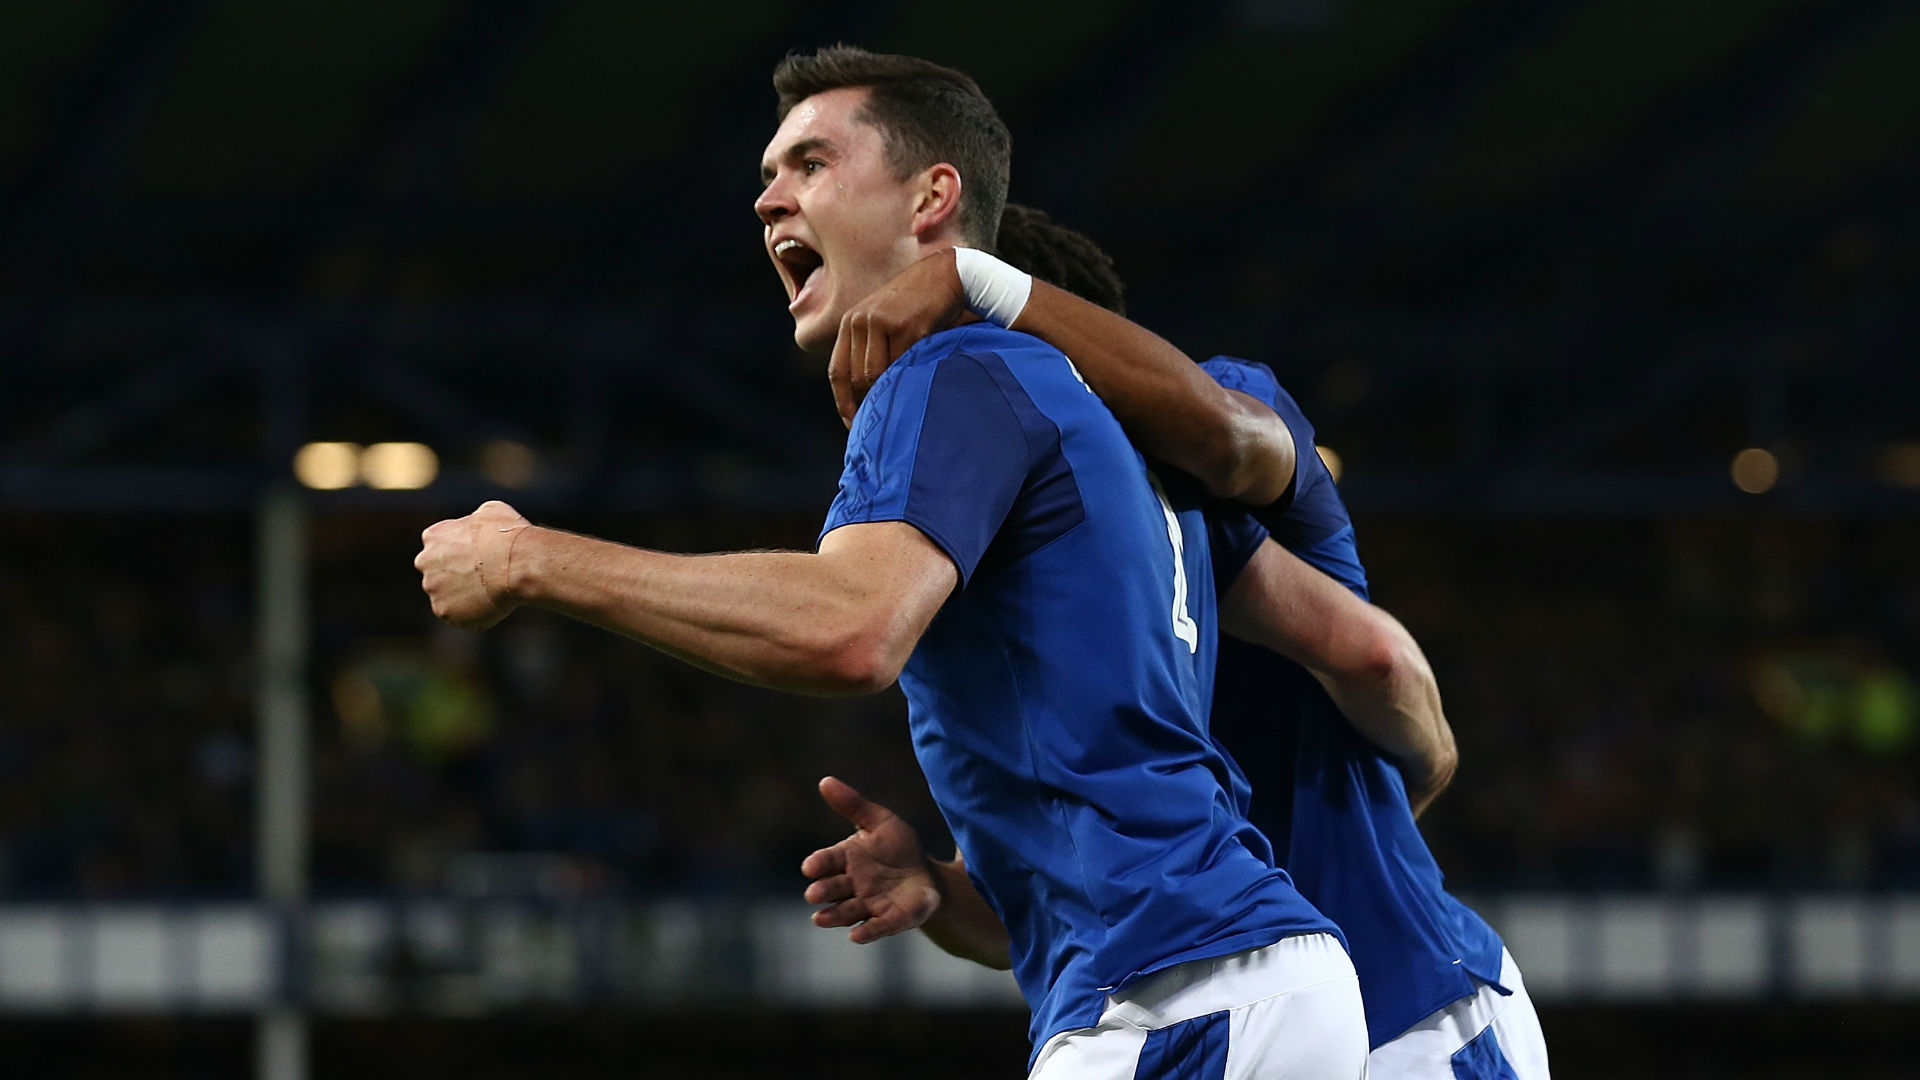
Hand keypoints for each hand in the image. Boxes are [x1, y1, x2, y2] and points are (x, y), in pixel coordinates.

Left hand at [415, 500, 531, 629]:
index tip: (480, 558)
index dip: (462, 553)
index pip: (441, 547)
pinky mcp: (444, 612)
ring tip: (493, 593)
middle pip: (439, 573)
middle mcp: (425, 562)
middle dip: (456, 576)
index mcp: (433, 536)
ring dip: (465, 597)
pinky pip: (458, 617)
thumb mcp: (492, 512)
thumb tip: (479, 526)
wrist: (517, 564)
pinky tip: (493, 606)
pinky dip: (473, 615)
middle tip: (485, 579)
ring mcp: (433, 589)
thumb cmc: (508, 536)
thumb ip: (475, 522)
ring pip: (448, 596)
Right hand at [800, 776, 940, 943]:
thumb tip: (825, 781)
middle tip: (813, 894)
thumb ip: (853, 804)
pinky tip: (856, 936)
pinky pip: (876, 927)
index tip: (809, 867)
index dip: (818, 864)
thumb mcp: (879, 821)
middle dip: (823, 891)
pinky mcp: (889, 920)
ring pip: (847, 911)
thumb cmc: (897, 847)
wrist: (926, 874)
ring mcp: (868, 904)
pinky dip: (866, 932)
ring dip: (834, 916)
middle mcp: (852, 885)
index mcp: (846, 859)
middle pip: (833, 888)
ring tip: (820, 919)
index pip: (827, 861)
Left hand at [829, 248, 972, 427]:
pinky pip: (903, 366)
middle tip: (883, 418)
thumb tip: (866, 394)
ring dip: (889, 392)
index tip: (853, 424)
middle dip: (869, 401)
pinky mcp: (908, 328)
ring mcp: (883, 323)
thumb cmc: (916, 305)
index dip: (843, 402)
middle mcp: (861, 321)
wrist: (945, 276)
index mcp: (850, 322)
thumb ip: (870, 349)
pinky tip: (917, 383)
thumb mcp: (883, 320)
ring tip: (901, 402)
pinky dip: (909, 379)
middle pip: (857, 378)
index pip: (837, 371)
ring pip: (877, 375)